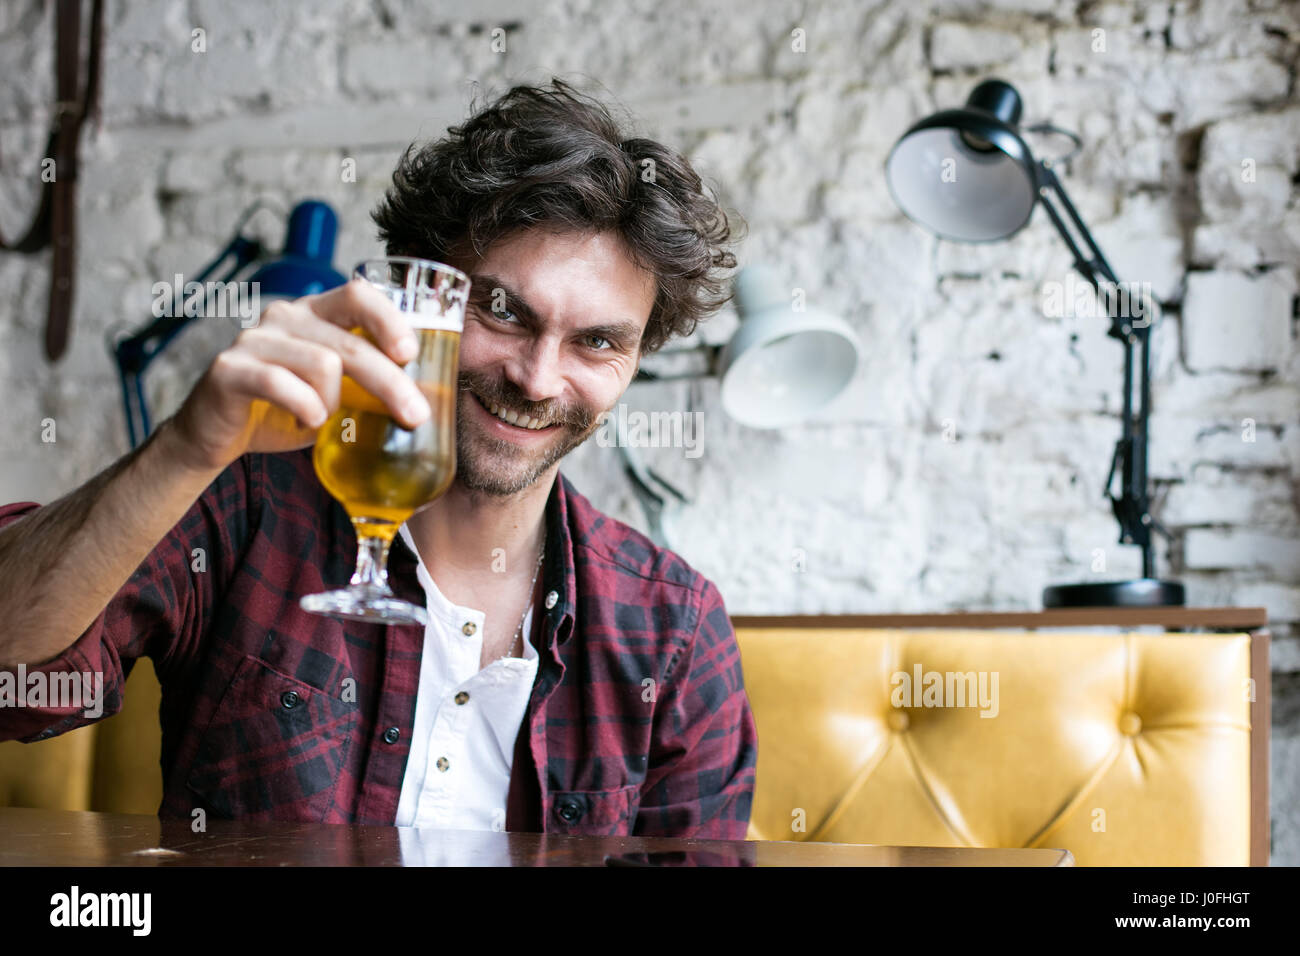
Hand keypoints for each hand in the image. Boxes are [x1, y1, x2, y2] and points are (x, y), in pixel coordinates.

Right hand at [167, 278, 432, 471]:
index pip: (358, 295)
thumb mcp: (336, 391)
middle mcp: (285, 316)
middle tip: (415, 415)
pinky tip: (308, 422)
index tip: (411, 354)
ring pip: (322, 365)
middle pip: (351, 343)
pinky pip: (280, 384)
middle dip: (390, 383)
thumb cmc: (286, 408)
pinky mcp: (229, 369)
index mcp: (315, 313)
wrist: (217, 433)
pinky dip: (304, 408)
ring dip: (334, 401)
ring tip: (325, 419)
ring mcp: (254, 339)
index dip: (389, 319)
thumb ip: (369, 381)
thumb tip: (427, 401)